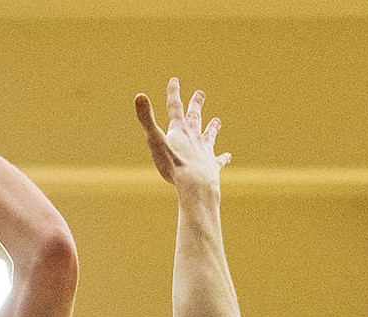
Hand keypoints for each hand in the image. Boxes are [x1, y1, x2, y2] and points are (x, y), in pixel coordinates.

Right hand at [135, 78, 229, 193]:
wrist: (194, 183)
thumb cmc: (172, 164)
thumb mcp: (154, 141)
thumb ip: (146, 119)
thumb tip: (139, 95)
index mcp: (179, 130)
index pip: (175, 107)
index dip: (173, 93)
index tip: (174, 81)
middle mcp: (194, 136)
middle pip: (195, 117)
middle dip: (196, 105)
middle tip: (200, 94)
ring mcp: (204, 150)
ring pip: (209, 135)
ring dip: (212, 128)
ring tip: (217, 121)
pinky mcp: (212, 165)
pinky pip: (218, 160)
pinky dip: (223, 158)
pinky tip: (228, 156)